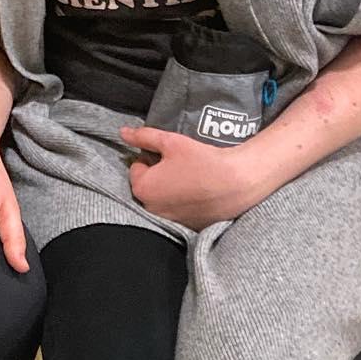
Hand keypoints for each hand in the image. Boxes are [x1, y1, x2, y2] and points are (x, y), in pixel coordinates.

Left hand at [118, 125, 274, 228]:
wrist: (237, 182)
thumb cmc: (202, 160)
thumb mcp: (170, 142)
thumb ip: (144, 137)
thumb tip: (123, 132)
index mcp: (143, 188)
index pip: (136, 168)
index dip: (150, 158)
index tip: (168, 155)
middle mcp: (151, 208)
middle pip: (148, 186)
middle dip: (157, 176)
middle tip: (179, 165)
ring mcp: (169, 220)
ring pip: (162, 199)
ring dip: (169, 190)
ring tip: (190, 178)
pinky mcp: (187, 227)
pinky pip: (178, 211)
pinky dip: (183, 203)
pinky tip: (198, 192)